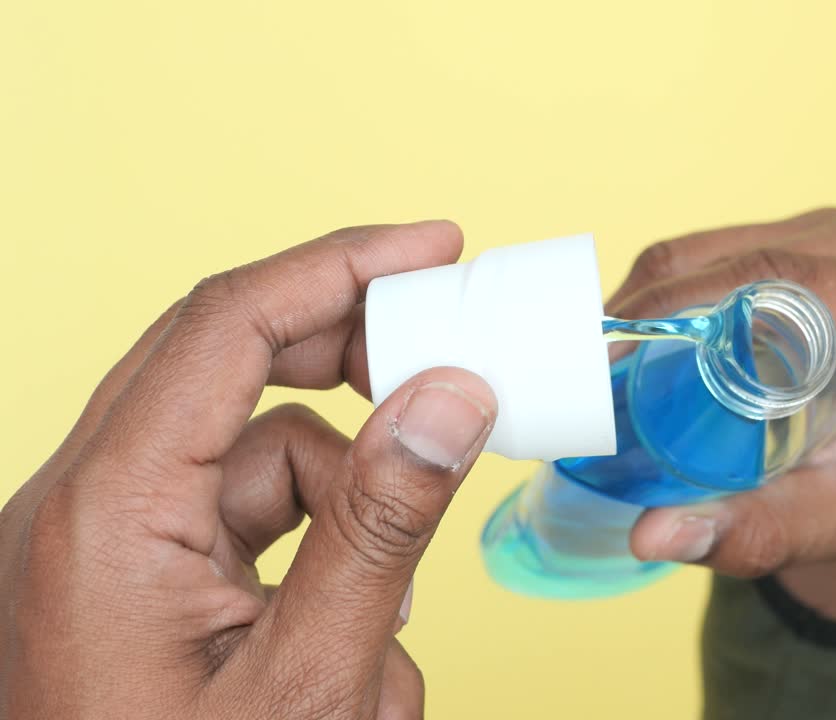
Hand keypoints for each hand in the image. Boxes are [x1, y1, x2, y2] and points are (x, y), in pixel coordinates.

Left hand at [0, 222, 497, 718]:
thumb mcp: (309, 684)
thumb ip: (382, 528)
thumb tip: (450, 395)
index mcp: (106, 515)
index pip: (226, 327)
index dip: (339, 265)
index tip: (437, 245)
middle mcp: (89, 508)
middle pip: (234, 370)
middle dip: (352, 366)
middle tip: (450, 367)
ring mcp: (113, 547)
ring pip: (260, 462)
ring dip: (349, 517)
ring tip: (387, 629)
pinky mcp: (143, 583)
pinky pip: (252, 526)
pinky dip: (323, 566)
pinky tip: (355, 657)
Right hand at [613, 205, 835, 626]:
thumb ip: (757, 531)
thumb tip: (653, 534)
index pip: (789, 286)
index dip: (690, 304)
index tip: (614, 351)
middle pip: (753, 259)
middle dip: (662, 306)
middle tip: (597, 367)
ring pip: (736, 241)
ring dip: (668, 292)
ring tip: (618, 355)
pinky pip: (741, 241)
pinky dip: (688, 284)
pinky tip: (654, 333)